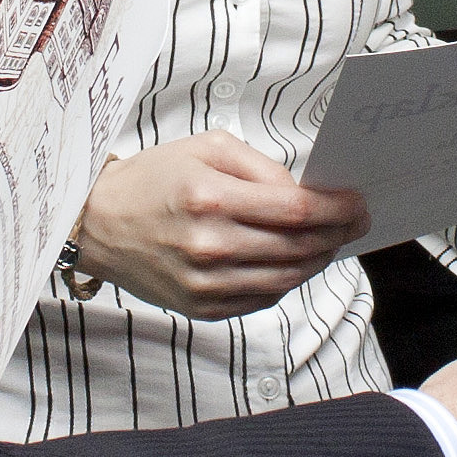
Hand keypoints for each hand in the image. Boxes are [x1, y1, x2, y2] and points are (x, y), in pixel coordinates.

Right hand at [74, 132, 367, 317]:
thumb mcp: (205, 149)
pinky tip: (295, 262)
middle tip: (355, 222)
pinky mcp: (202, 307)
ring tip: (330, 242)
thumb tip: (304, 194)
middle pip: (298, 247)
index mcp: (211, 198)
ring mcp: (206, 283)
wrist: (98, 223)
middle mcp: (210, 245)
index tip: (357, 204)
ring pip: (287, 277)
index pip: (296, 210)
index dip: (336, 209)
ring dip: (318, 259)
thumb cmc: (153, 179)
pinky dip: (288, 280)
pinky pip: (263, 298)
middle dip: (337, 234)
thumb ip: (260, 168)